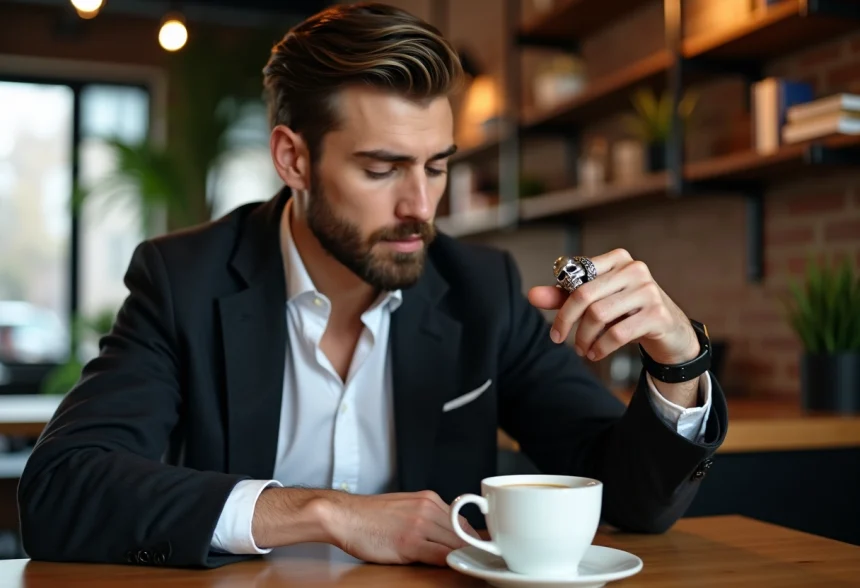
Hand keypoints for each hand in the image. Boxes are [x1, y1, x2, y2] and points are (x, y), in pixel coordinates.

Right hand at [323, 490, 480, 566]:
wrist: (345, 516)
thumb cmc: (369, 515)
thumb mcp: (405, 506)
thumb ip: (427, 516)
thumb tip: (446, 533)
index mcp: (428, 499)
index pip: (461, 520)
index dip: (470, 538)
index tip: (476, 548)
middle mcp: (427, 509)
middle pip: (462, 532)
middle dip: (470, 548)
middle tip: (475, 561)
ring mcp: (420, 525)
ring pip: (455, 544)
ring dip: (462, 556)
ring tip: (467, 566)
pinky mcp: (410, 543)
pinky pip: (440, 555)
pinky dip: (450, 562)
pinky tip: (452, 567)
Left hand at [528, 248, 698, 365]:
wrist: (670, 330)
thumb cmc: (627, 311)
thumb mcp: (596, 301)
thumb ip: (564, 296)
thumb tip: (531, 295)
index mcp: (616, 259)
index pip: (577, 277)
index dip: (560, 304)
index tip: (555, 329)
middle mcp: (634, 269)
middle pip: (585, 296)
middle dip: (567, 322)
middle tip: (561, 340)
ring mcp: (649, 290)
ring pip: (599, 314)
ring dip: (584, 338)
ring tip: (582, 349)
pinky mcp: (658, 313)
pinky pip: (618, 333)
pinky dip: (601, 347)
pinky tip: (596, 353)